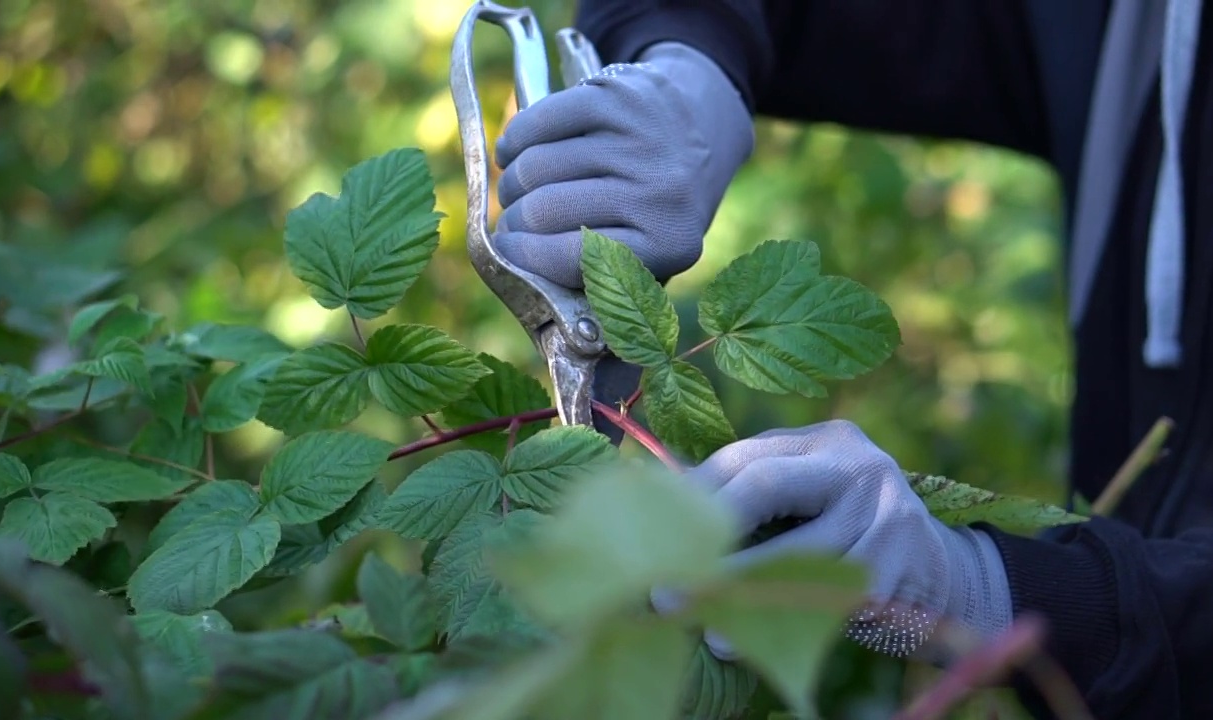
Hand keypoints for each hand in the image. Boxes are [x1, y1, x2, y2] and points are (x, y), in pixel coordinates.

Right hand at [493, 42, 752, 438]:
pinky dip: (515, 142)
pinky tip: (531, 152)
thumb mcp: (650, 287)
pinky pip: (530, 123)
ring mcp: (638, 136)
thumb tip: (592, 439)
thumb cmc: (654, 223)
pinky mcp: (614, 92)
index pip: (559, 262)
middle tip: (528, 224)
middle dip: (517, 223)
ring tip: (535, 189)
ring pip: (528, 167)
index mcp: (666, 247)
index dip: (524, 261)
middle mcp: (661, 189)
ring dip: (515, 182)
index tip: (518, 258)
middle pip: (536, 213)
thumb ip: (613, 349)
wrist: (697, 128)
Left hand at [654, 420, 1013, 661]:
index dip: (691, 496)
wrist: (942, 576)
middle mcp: (857, 466)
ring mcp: (883, 515)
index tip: (647, 534)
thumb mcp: (807, 499)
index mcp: (825, 442)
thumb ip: (747, 495)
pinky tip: (738, 641)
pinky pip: (822, 598)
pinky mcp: (896, 570)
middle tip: (660, 578)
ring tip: (693, 620)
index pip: (744, 457)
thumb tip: (651, 496)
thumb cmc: (849, 534)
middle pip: (766, 484)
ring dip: (737, 590)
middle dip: (706, 530)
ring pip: (792, 551)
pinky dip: (776, 621)